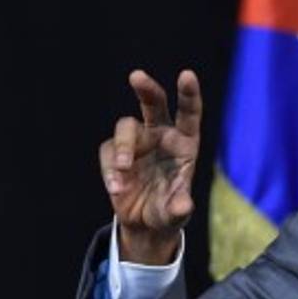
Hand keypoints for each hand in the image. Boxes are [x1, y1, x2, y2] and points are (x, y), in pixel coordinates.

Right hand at [99, 69, 201, 264]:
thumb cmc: (169, 211)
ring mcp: (137, 142)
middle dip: (146, 88)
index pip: (189, 112)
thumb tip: (184, 207)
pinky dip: (110, 170)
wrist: (145, 223)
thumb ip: (179, 208)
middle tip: (136, 76)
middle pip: (154, 104)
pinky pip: (108, 152)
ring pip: (126, 127)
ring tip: (123, 169)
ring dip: (123, 147)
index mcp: (185, 142)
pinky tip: (117, 188)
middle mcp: (161, 136)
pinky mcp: (114, 154)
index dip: (188, 93)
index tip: (186, 75)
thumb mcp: (176, 212)